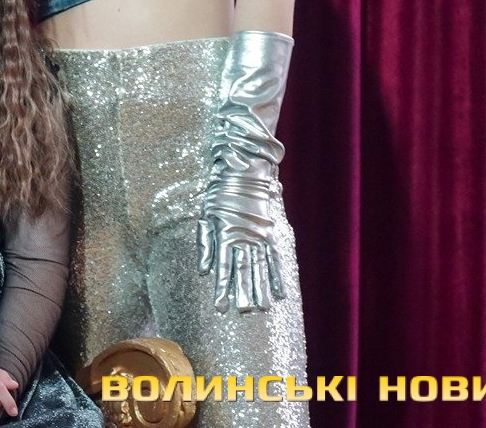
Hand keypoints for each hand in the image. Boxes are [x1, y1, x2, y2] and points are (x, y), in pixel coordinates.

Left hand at [196, 174, 284, 312]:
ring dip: (260, 289)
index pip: (223, 270)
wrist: (243, 172)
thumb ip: (205, 245)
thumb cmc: (219, 193)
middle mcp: (243, 239)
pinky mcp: (271, 232)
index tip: (220, 308)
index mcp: (224, 235)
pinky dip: (278, 276)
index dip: (222, 290)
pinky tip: (280, 293)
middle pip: (243, 272)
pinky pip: (275, 258)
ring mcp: (259, 236)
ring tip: (261, 308)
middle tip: (243, 313)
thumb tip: (204, 273)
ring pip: (260, 268)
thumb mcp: (205, 215)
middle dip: (242, 294)